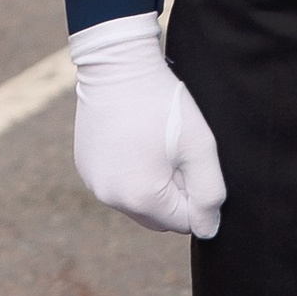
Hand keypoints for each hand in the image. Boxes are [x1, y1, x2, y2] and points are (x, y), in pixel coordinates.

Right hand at [68, 13, 226, 240]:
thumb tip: (208, 229)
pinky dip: (131, 174)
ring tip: (154, 145)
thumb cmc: (164, 103)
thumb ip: (210, 194)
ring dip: (152, 186)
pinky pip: (117, 186)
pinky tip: (135, 141)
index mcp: (142, 197)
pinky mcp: (86, 169)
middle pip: (159, 217)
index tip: (190, 159)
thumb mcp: (199, 146)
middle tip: (176, 153)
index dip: (196, 192)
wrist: (117, 66)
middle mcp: (112, 198)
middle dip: (174, 194)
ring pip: (137, 203)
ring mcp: (94, 184)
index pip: (185, 221)